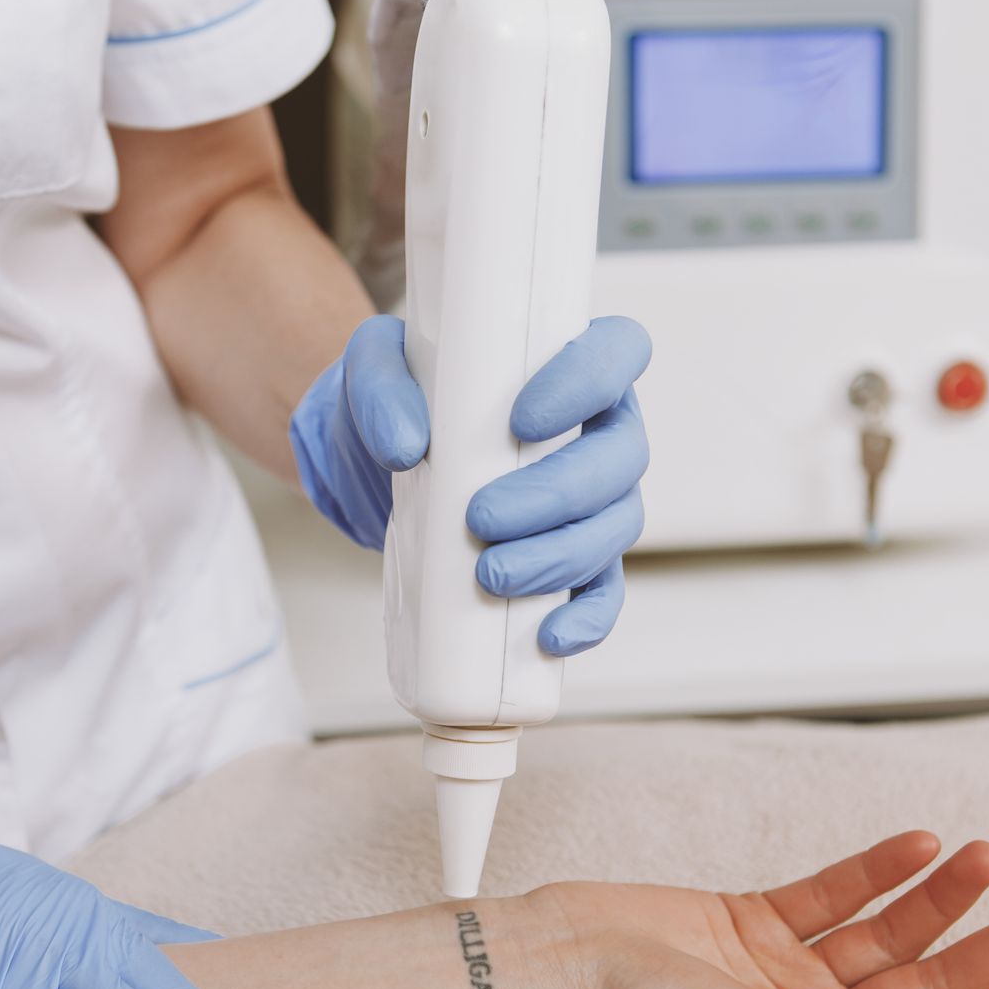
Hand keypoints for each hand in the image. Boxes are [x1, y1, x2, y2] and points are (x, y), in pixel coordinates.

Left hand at [288, 314, 650, 655]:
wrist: (373, 468)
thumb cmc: (396, 402)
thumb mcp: (369, 371)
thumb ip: (380, 388)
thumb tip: (405, 444)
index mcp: (570, 367)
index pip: (618, 352)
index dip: (589, 382)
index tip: (523, 421)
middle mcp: (598, 432)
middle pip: (619, 459)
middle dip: (556, 496)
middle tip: (481, 518)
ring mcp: (595, 502)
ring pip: (613, 529)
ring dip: (559, 559)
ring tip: (491, 576)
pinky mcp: (575, 563)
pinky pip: (603, 594)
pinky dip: (585, 618)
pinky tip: (548, 636)